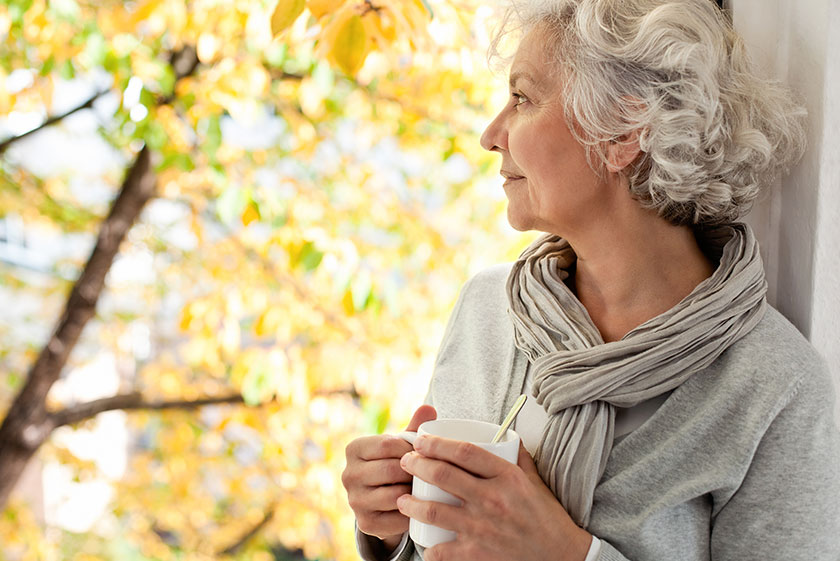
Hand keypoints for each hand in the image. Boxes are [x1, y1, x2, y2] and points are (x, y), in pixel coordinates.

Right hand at [342, 405, 436, 549]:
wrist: (383, 502)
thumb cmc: (395, 463)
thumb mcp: (401, 445)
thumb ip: (415, 427)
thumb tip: (429, 408)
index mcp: (354, 449)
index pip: (387, 445)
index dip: (410, 449)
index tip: (424, 453)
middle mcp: (348, 475)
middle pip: (391, 470)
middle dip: (415, 471)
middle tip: (432, 473)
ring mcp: (354, 501)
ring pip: (395, 495)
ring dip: (415, 493)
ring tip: (427, 488)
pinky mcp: (366, 523)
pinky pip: (397, 518)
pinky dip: (413, 513)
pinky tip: (421, 507)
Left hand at [396, 436, 591, 560]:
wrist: (562, 557)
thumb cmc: (546, 517)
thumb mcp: (534, 480)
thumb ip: (516, 456)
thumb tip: (500, 434)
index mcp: (506, 476)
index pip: (463, 451)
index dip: (436, 442)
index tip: (421, 441)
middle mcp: (492, 499)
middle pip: (442, 474)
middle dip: (416, 464)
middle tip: (406, 462)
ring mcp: (482, 528)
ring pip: (432, 511)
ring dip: (409, 503)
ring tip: (402, 499)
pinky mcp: (477, 555)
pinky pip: (440, 550)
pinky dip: (427, 547)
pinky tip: (423, 541)